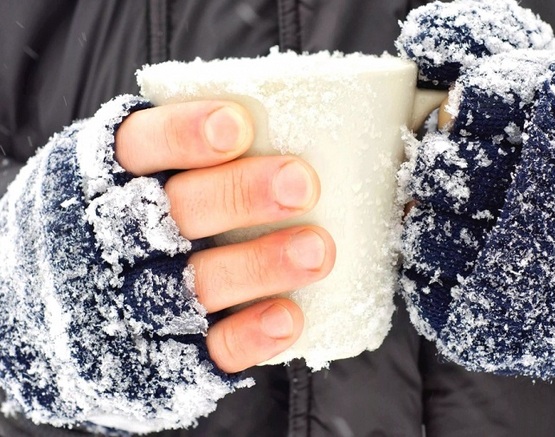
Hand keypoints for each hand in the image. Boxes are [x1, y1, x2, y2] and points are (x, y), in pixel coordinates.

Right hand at [115, 100, 335, 372]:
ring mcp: (131, 304)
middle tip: (302, 184)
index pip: (137, 148)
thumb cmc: (125, 222)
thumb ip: (187, 157)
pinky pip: (205, 350)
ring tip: (317, 250)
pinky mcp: (159, 358)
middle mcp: (111, 241)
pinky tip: (288, 317)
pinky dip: (247, 334)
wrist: (57, 323)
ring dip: (260, 266)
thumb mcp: (131, 177)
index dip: (183, 136)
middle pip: (173, 214)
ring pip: (196, 284)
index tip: (238, 125)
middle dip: (239, 196)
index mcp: (102, 181)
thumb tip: (286, 125)